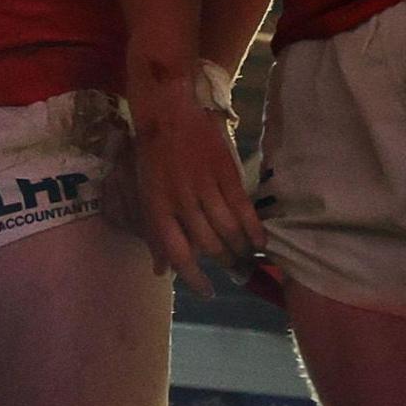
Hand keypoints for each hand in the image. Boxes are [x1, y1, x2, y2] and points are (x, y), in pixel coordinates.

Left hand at [125, 82, 263, 296]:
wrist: (168, 113)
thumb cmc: (153, 158)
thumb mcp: (145, 195)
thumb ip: (155, 235)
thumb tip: (161, 272)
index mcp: (157, 207)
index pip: (178, 253)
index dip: (194, 278)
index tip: (207, 292)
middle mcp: (181, 201)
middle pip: (209, 245)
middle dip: (224, 263)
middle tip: (234, 270)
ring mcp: (204, 186)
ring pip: (228, 230)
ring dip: (240, 249)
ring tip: (247, 257)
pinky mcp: (225, 173)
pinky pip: (243, 209)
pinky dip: (254, 229)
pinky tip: (260, 241)